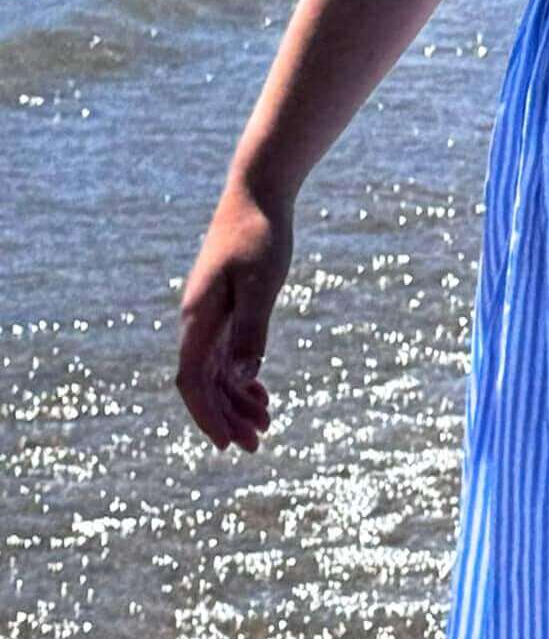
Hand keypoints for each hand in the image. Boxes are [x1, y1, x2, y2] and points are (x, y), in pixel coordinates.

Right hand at [175, 182, 292, 453]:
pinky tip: (260, 392)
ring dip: (236, 400)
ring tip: (265, 425)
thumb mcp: (262, 283)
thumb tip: (240, 379)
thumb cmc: (260, 234)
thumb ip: (251, 330)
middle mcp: (197, 320)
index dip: (207, 416)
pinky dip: (242, 376)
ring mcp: (210, 313)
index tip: (227, 445)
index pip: (193, 381)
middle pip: (204, 383)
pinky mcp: (226, 304)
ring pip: (217, 371)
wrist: (258, 192)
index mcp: (199, 318)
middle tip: (256, 446)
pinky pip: (226, 352)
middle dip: (226, 417)